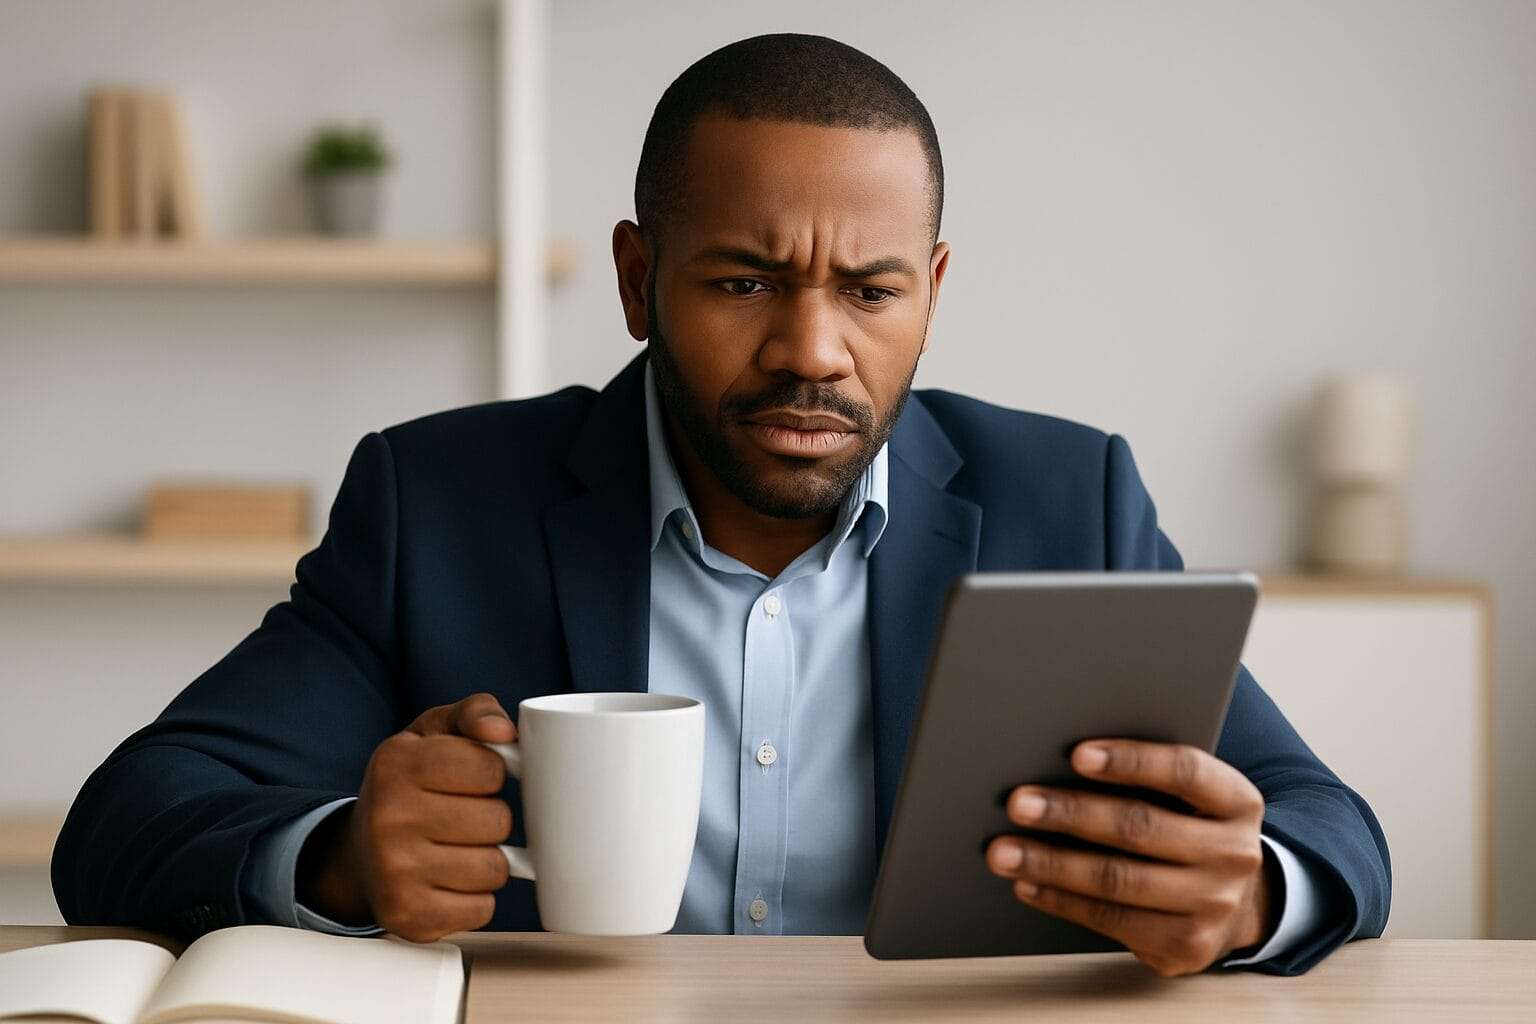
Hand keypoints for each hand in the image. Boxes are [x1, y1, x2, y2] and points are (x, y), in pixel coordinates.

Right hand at [296, 693, 516, 942]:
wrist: (358, 853)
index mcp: (395, 764)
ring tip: (456, 848)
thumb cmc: (411, 785)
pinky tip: (449, 881)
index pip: (489, 768)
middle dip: (491, 819)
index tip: (471, 778)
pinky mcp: (406, 916)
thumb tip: (503, 731)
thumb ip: (476, 712)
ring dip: (487, 859)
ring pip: (494, 868)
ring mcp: (393, 872)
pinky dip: (476, 898)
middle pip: (497, 821)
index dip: (491, 774)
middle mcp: (387, 818)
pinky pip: (482, 910)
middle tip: (462, 817)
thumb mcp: (435, 732)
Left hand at [985, 740, 1274, 976]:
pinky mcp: (1187, 946)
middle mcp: (1234, 854)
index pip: (1184, 771)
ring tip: (1004, 851)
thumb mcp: (1189, 797)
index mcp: (1236, 800)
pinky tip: (1028, 885)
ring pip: (1119, 880)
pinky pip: (1112, 922)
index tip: (1077, 755)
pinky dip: (1062, 901)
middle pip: (1141, 827)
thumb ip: (1146, 777)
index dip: (1131, 761)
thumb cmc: (1189, 829)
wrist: (1238, 903)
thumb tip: (1056, 760)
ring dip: (1051, 864)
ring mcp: (1214, 905)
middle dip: (1071, 814)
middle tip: (1017, 803)